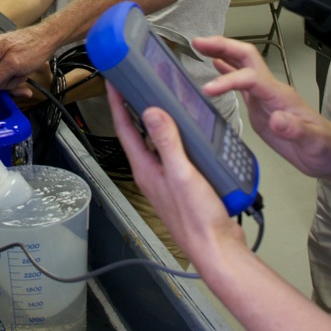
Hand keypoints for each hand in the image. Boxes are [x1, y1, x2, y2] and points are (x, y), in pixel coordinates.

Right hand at [0, 25, 54, 99]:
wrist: (49, 39)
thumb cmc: (34, 47)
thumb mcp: (13, 65)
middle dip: (2, 84)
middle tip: (15, 78)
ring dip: (11, 83)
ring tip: (23, 75)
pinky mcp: (6, 63)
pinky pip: (5, 78)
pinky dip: (15, 81)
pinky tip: (24, 82)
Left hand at [106, 86, 246, 262]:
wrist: (217, 247)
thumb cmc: (197, 220)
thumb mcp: (182, 174)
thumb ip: (167, 142)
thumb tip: (151, 113)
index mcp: (146, 169)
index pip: (125, 130)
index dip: (117, 104)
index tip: (113, 83)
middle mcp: (153, 173)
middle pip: (139, 134)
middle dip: (135, 109)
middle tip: (138, 85)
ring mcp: (168, 179)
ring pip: (159, 143)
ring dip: (159, 123)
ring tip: (163, 101)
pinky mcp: (185, 184)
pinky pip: (178, 154)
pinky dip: (181, 138)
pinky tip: (192, 133)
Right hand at [192, 35, 330, 178]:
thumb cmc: (325, 149)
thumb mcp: (314, 143)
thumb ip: (296, 130)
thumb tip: (276, 119)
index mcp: (280, 96)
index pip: (250, 78)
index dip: (228, 80)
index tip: (208, 89)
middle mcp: (271, 90)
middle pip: (246, 58)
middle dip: (223, 46)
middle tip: (198, 42)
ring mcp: (265, 96)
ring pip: (242, 66)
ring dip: (221, 53)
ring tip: (199, 46)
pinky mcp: (261, 106)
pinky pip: (241, 82)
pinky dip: (226, 71)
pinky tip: (216, 65)